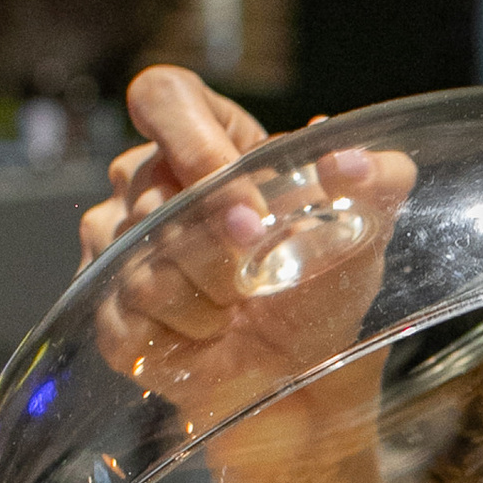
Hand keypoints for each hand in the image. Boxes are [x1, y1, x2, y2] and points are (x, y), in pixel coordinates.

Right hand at [80, 67, 415, 482]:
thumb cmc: (322, 294)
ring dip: (212, 295)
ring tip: (240, 308)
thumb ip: (375, 183)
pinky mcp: (108, 310)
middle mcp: (149, 186)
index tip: (236, 186)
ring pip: (142, 257)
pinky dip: (186, 333)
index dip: (189, 138)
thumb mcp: (363, 232)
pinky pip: (129, 310)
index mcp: (206, 141)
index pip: (164, 97)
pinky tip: (209, 339)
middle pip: (153, 191)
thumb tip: (356, 162)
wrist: (305, 384)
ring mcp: (118, 249)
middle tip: (262, 275)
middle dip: (222, 243)